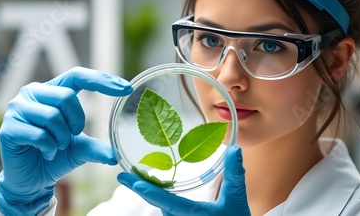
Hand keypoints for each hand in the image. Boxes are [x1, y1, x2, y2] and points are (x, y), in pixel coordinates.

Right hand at [0, 67, 131, 214]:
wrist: (30, 180)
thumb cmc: (54, 156)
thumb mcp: (80, 148)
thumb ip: (96, 146)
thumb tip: (115, 156)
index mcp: (51, 91)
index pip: (77, 75)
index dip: (101, 80)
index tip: (126, 88)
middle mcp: (32, 93)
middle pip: (66, 97)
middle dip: (76, 121)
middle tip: (72, 136)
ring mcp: (17, 109)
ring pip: (53, 116)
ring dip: (62, 138)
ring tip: (57, 147)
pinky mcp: (8, 128)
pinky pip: (40, 135)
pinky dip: (50, 148)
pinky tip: (47, 153)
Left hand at [117, 145, 249, 215]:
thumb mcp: (236, 199)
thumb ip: (235, 175)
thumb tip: (235, 150)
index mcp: (193, 214)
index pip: (166, 202)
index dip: (148, 191)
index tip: (132, 181)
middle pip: (158, 205)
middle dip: (141, 190)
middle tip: (123, 177)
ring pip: (164, 210)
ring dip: (151, 196)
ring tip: (135, 180)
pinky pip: (171, 213)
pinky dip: (162, 201)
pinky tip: (156, 190)